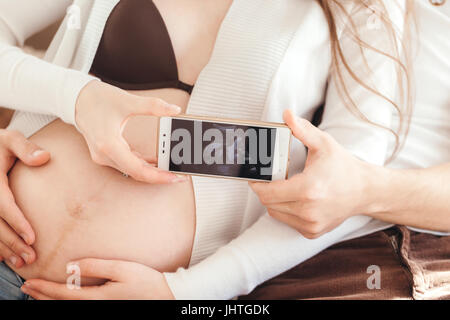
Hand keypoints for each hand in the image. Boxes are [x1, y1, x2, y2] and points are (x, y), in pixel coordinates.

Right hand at [0, 129, 49, 266]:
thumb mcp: (10, 139)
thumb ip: (25, 147)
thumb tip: (44, 157)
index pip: (2, 204)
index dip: (16, 222)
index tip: (32, 237)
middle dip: (11, 242)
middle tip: (31, 256)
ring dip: (3, 248)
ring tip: (22, 262)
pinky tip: (5, 257)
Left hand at [21, 258, 174, 299]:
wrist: (165, 296)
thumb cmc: (146, 281)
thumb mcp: (121, 269)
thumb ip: (96, 266)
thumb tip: (71, 266)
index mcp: (97, 297)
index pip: (63, 294)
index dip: (44, 288)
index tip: (29, 283)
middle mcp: (97, 307)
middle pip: (62, 304)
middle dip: (42, 297)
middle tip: (27, 289)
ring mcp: (103, 308)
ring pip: (70, 307)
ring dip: (51, 301)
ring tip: (38, 295)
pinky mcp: (109, 306)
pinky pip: (80, 306)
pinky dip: (66, 302)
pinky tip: (65, 298)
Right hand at [75, 81, 185, 183]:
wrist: (77, 98)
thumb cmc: (98, 99)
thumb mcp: (127, 100)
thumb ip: (153, 106)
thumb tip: (174, 110)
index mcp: (109, 144)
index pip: (137, 169)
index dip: (158, 176)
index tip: (174, 177)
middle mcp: (104, 155)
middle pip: (136, 173)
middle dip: (159, 176)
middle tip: (180, 176)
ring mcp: (104, 156)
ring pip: (132, 170)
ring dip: (152, 171)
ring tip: (172, 170)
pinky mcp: (106, 154)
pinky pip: (128, 164)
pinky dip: (143, 164)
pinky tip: (157, 162)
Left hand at [250, 110, 372, 238]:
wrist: (366, 191)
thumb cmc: (344, 167)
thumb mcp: (323, 144)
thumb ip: (302, 130)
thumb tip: (287, 115)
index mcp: (308, 189)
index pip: (268, 193)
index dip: (257, 185)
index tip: (256, 177)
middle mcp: (309, 211)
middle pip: (269, 204)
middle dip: (266, 190)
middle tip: (272, 179)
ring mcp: (311, 224)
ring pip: (276, 213)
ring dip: (276, 201)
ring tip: (288, 188)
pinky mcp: (312, 231)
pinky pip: (288, 221)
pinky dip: (288, 210)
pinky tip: (299, 200)